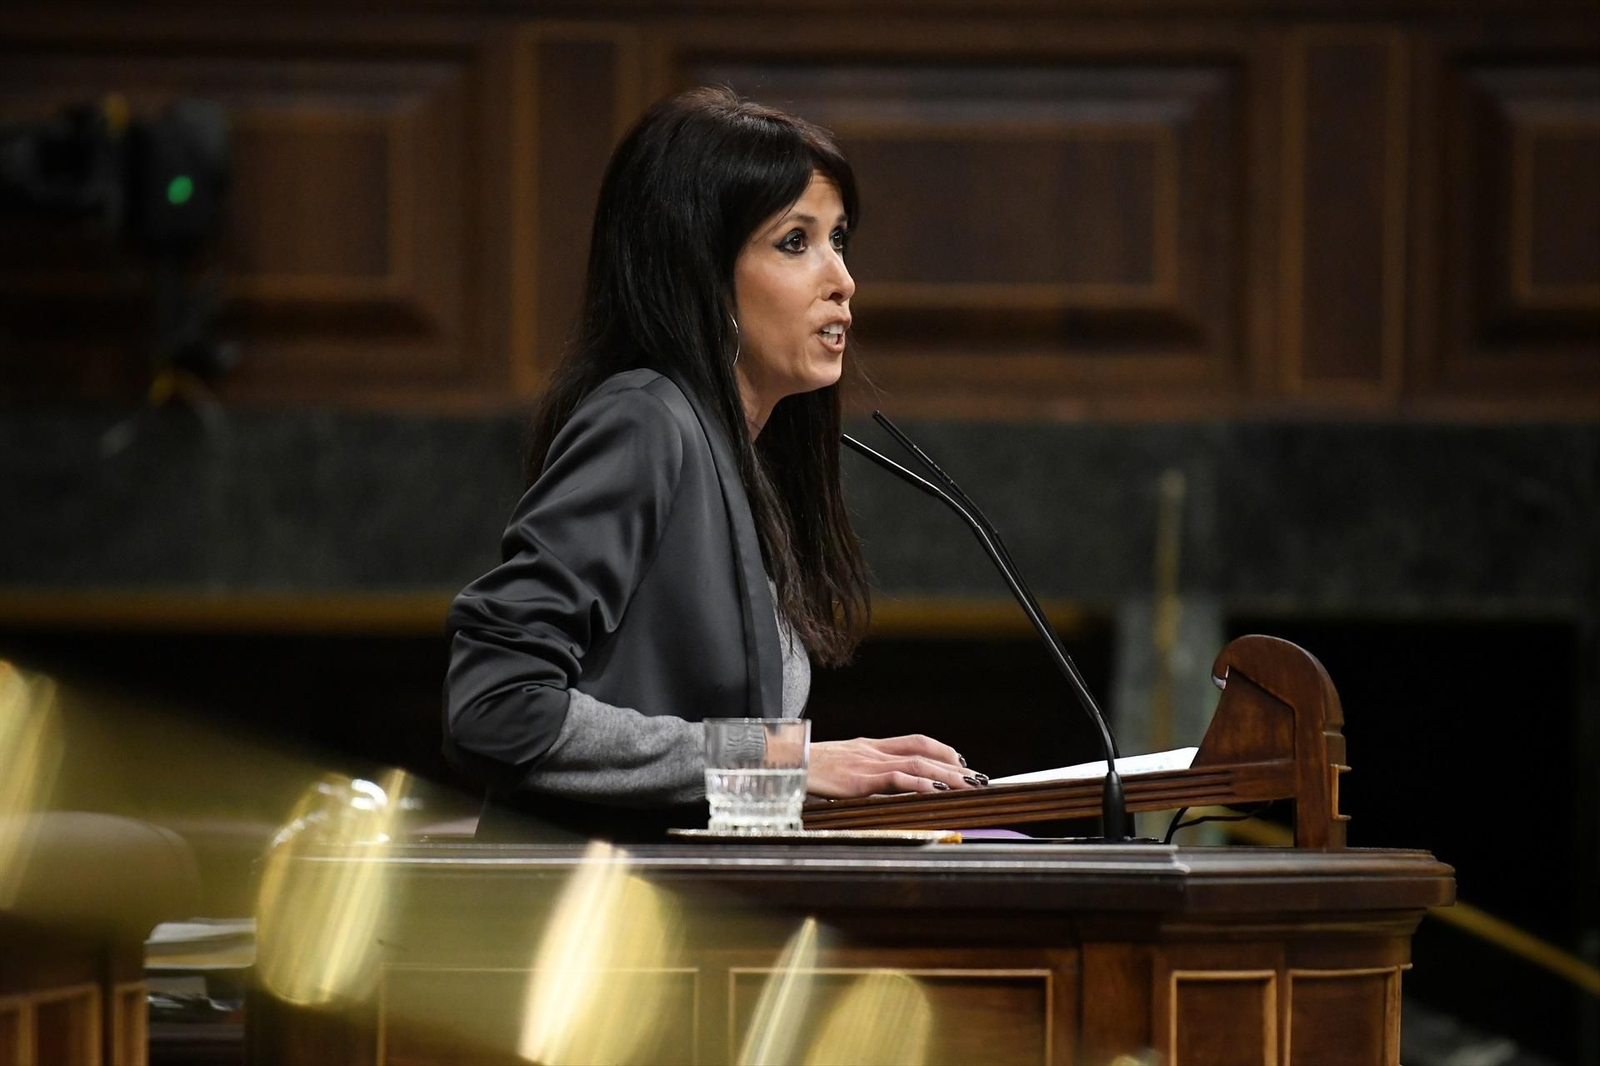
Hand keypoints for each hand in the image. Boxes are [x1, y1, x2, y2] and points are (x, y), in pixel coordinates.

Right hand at [806, 734, 982, 798]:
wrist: (778, 762)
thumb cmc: (803, 768)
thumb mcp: (837, 766)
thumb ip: (859, 772)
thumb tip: (877, 785)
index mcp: (868, 746)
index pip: (915, 741)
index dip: (942, 750)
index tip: (961, 762)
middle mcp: (872, 751)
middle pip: (924, 752)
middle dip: (955, 766)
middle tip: (979, 778)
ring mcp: (866, 764)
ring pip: (917, 764)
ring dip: (948, 775)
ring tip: (970, 785)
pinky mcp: (857, 780)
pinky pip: (895, 779)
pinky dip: (920, 784)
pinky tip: (937, 792)